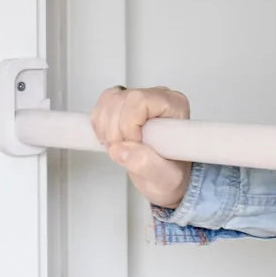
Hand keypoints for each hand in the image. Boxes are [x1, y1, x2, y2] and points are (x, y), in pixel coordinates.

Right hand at [90, 86, 192, 207]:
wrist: (164, 178)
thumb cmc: (171, 174)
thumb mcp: (164, 177)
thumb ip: (145, 164)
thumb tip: (121, 150)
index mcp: (174, 107)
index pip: (140, 101)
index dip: (129, 126)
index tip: (135, 145)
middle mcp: (157, 98)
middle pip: (120, 99)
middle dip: (115, 131)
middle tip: (126, 150)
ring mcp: (140, 100)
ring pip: (108, 100)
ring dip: (106, 129)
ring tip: (121, 147)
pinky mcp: (125, 105)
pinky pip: (102, 105)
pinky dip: (100, 126)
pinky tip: (113, 140)